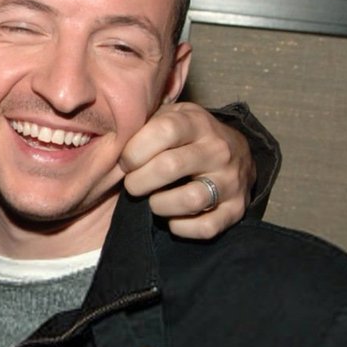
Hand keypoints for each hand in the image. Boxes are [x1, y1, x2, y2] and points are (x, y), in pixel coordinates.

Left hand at [119, 102, 255, 238]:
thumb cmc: (186, 136)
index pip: (163, 131)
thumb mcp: (169, 118)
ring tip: (154, 200)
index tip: (126, 162)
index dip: (135, 151)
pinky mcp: (236, 210)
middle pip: (169, 167)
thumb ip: (142, 125)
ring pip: (189, 200)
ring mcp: (231, 181)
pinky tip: (173, 216)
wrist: (236, 151)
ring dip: (159, 205)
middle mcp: (218, 150)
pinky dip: (180, 227)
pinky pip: (204, 228)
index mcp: (197, 123)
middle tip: (133, 185)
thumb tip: (110, 142)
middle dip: (139, 181)